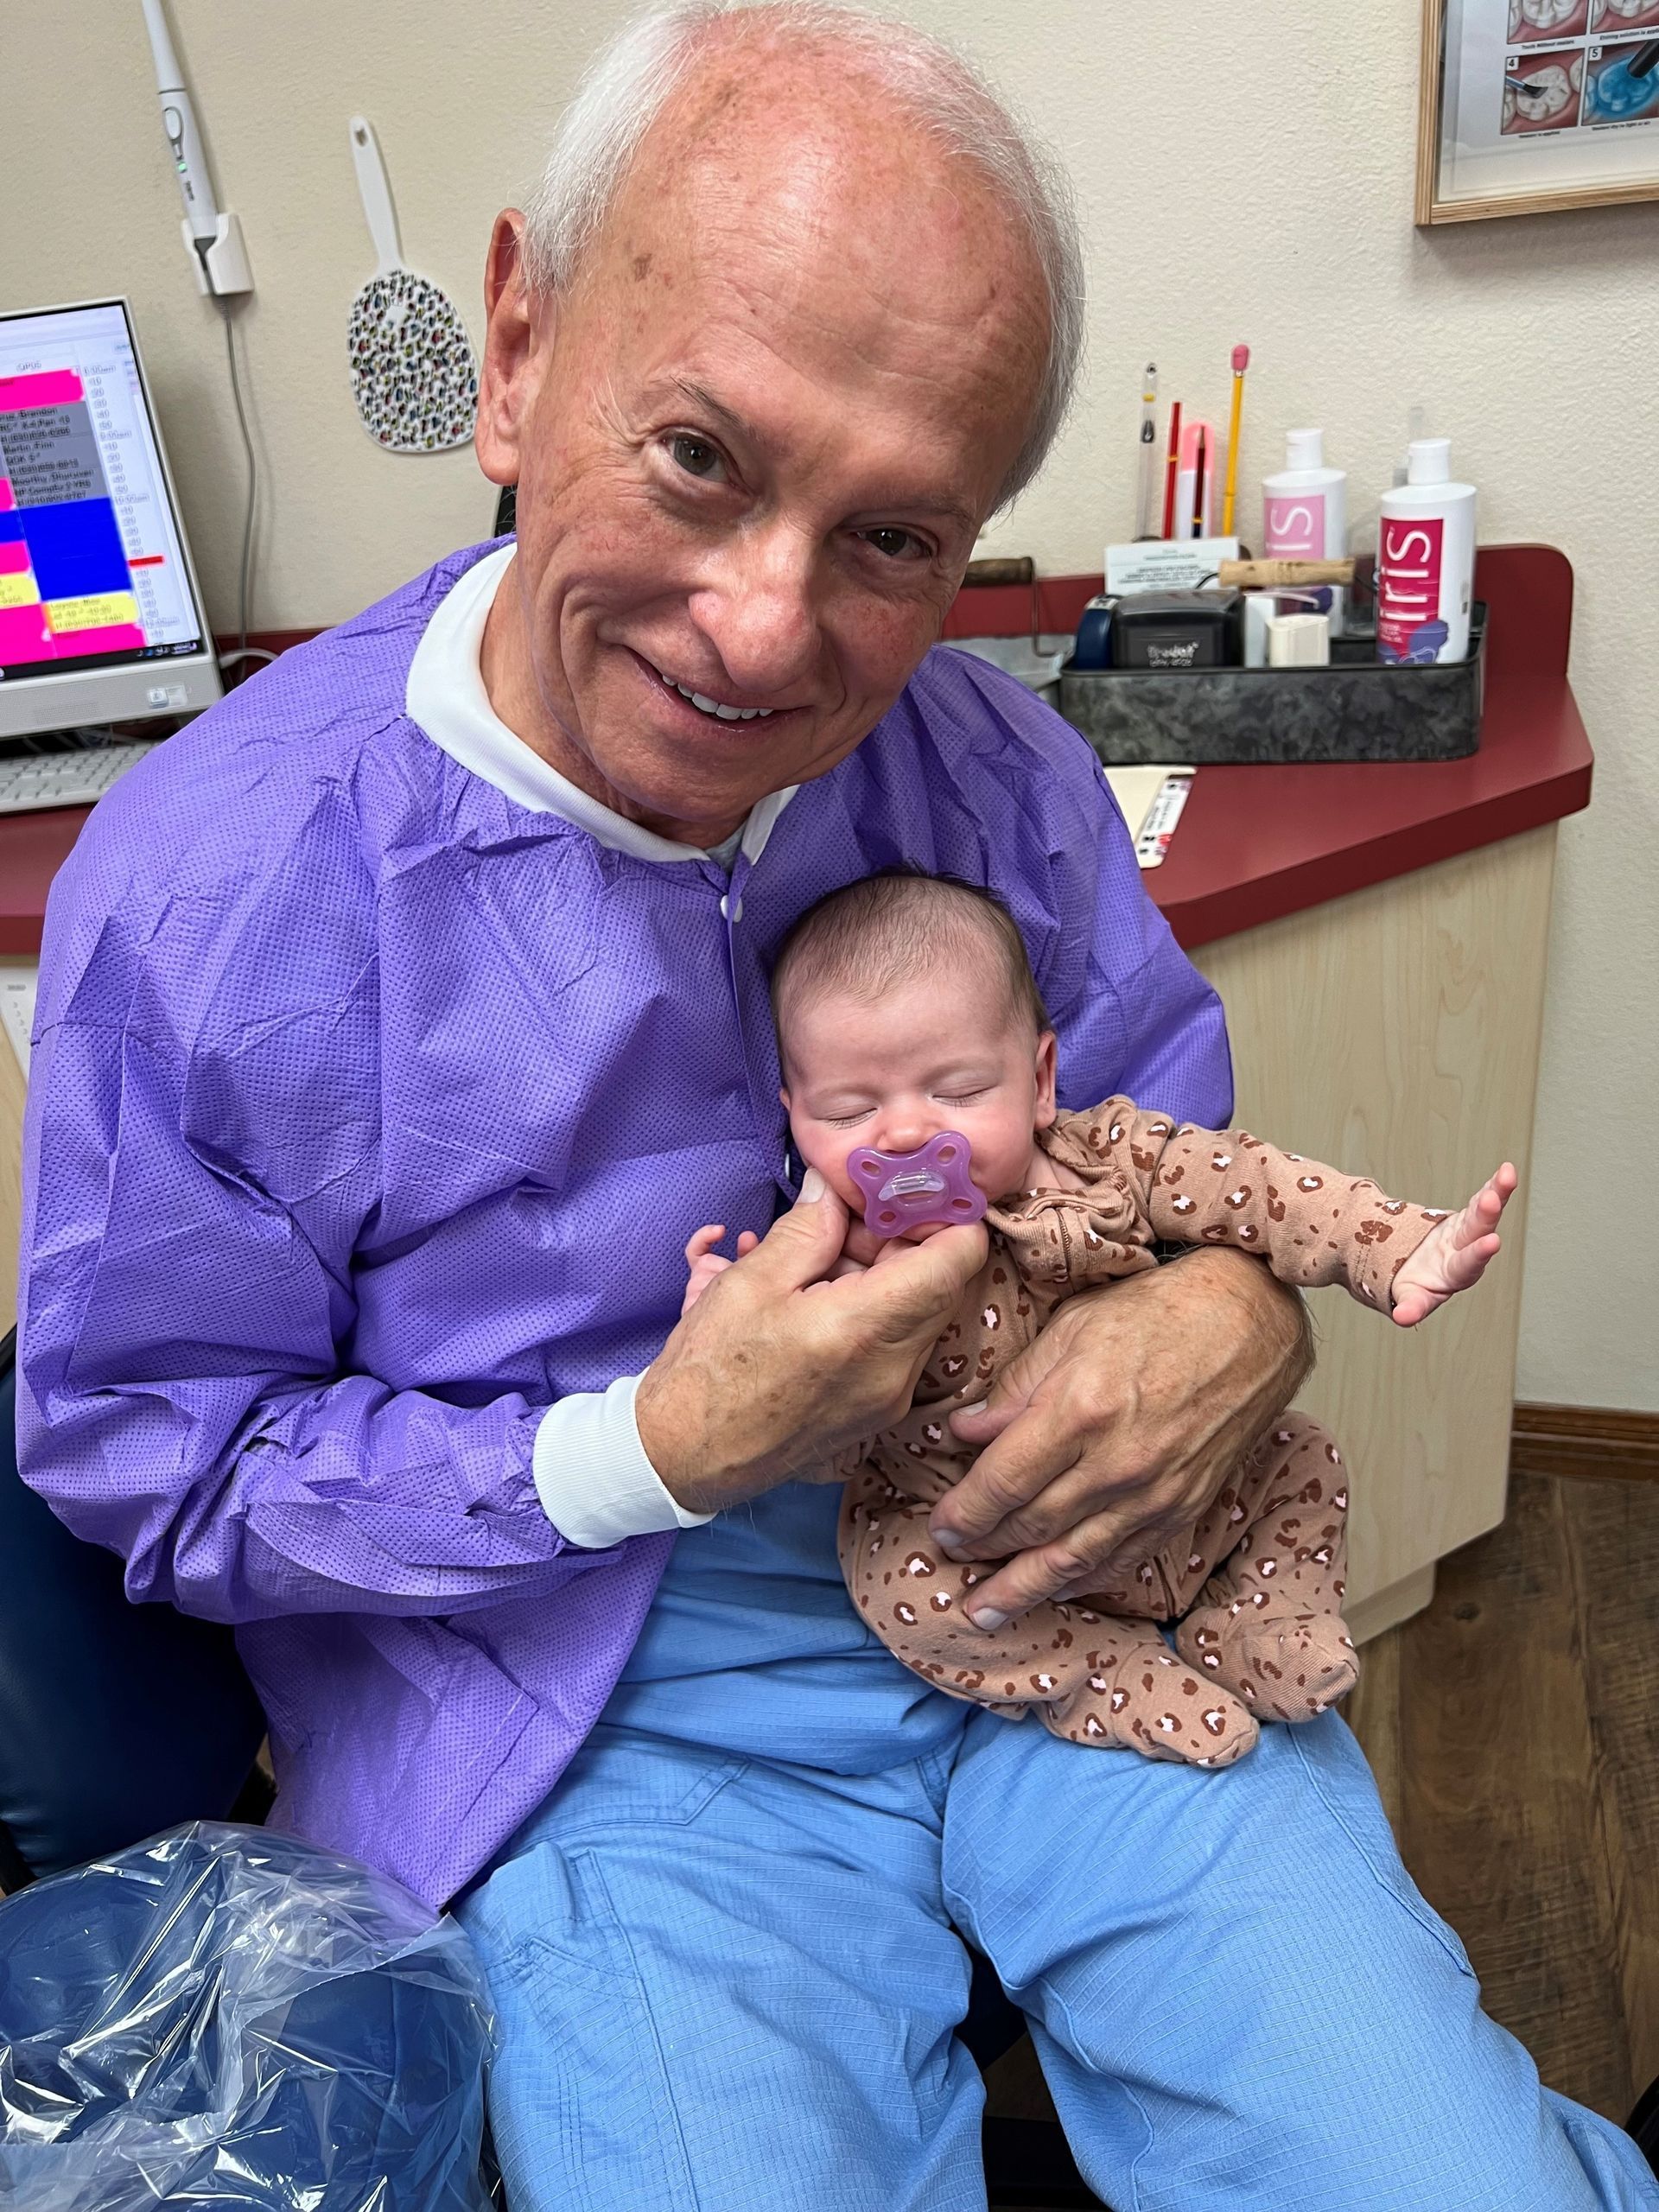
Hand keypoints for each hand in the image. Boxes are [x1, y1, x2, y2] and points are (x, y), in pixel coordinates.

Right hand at [637, 1172, 987, 1514]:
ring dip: (871, 1273)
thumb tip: (835, 1185)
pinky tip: (802, 1294)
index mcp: (866, 1328)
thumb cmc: (709, 1373)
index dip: (942, 1212)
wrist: (684, 1459)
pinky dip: (859, 1309)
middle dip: (895, 1240)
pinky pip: (888, 1344)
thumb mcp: (752, 1282)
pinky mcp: (875, 1410)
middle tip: (838, 1219)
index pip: (958, 1256)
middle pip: (935, 1282)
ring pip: (911, 1311)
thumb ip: (808, 1228)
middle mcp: (894, 1368)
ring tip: (804, 1258)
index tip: (905, 1190)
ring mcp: (889, 1396)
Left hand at [928, 1250, 1310, 1628]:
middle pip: (1032, 1525)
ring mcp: (1154, 1492)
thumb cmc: (1159, 1313)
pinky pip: (1124, 1558)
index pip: (1004, 1481)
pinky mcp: (1184, 1507)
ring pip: (1075, 1558)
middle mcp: (1116, 1462)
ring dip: (1024, 1589)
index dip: (965, 1511)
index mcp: (1080, 1410)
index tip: (940, 1526)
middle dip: (984, 1549)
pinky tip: (1056, 1591)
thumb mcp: (1072, 1328)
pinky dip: (1084, 1581)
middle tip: (951, 1560)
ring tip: (986, 1612)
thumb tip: (963, 1432)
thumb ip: (1015, 1387)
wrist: (1251, 1323)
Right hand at [1390, 1163, 1516, 1327]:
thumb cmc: (1416, 1286)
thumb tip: (1402, 1318)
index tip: (1492, 1242)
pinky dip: (1494, 1185)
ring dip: (1496, 1193)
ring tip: (1507, 1174)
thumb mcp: (1410, 1297)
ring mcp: (1469, 1233)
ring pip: (1484, 1213)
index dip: (1478, 1254)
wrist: (1418, 1270)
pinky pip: (1482, 1199)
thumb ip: (1411, 1307)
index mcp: (1455, 1275)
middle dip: (1486, 1216)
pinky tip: (1508, 1169)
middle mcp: (1467, 1252)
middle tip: (1491, 1200)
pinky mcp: (1468, 1218)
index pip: (1467, 1265)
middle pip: (1478, 1232)